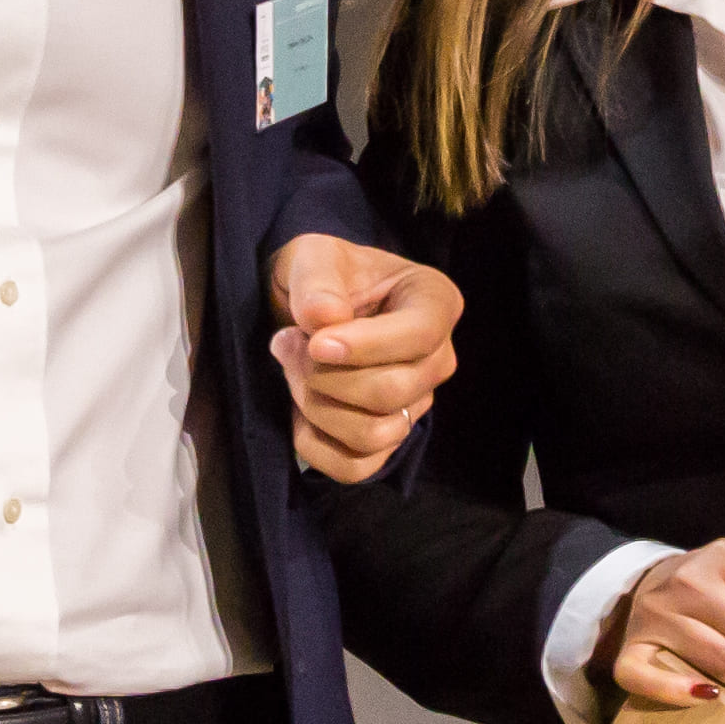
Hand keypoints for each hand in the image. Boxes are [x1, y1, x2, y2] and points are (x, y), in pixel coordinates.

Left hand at [269, 235, 460, 481]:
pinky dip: (316, 446)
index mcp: (435, 302)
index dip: (364, 346)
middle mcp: (437, 358)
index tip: (314, 342)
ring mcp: (416, 404)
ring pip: (374, 434)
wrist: (309, 308)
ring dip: (316, 407)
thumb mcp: (313, 256)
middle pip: (391, 391)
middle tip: (287, 344)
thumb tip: (325, 320)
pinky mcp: (388, 440)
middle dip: (325, 376)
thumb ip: (317, 280)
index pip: (418, 336)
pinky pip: (357, 467)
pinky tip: (297, 410)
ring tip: (291, 369)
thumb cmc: (322, 275)